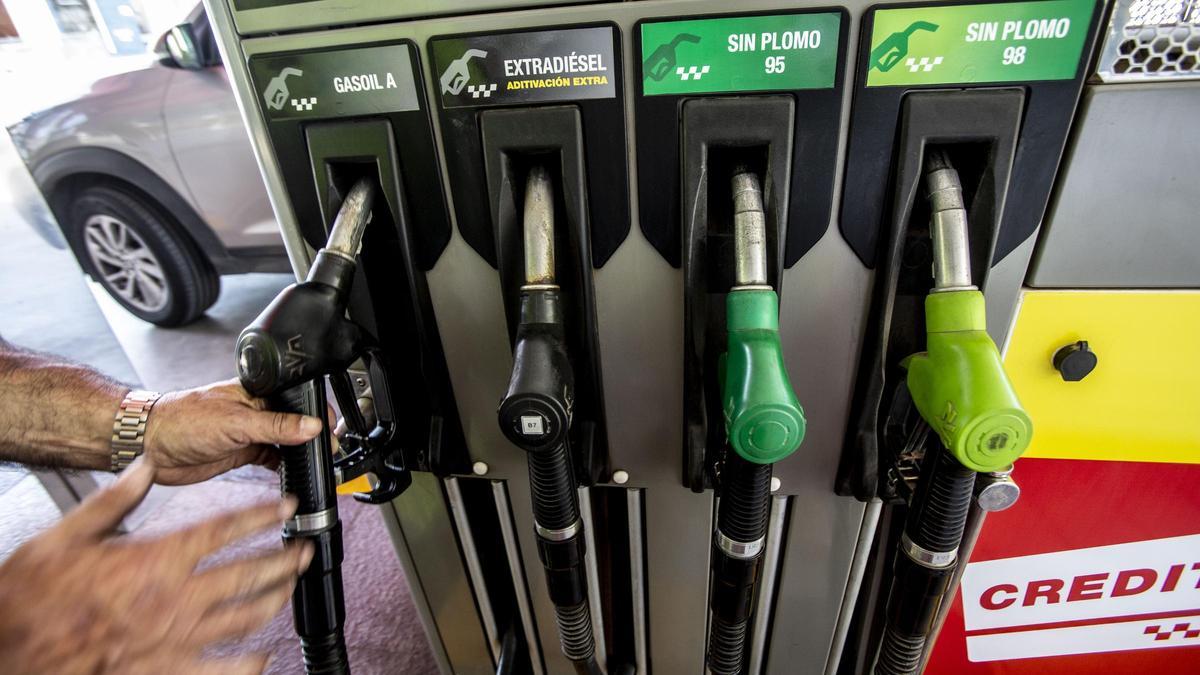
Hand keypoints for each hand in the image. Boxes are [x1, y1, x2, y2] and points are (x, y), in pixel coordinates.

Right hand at [0, 460, 312, 673]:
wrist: (10, 651)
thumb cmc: (33, 597)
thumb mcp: (67, 535)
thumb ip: (113, 499)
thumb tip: (146, 466)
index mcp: (155, 559)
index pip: (224, 529)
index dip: (261, 514)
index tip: (284, 505)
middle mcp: (174, 598)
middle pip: (248, 573)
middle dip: (284, 558)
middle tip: (305, 548)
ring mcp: (175, 638)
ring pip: (245, 617)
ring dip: (276, 599)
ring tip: (292, 586)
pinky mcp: (168, 670)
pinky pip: (223, 669)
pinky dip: (251, 663)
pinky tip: (266, 655)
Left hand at [143, 379, 323, 485]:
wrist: (147, 445)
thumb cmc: (181, 420)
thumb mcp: (235, 422)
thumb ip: (275, 425)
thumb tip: (310, 426)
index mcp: (257, 394)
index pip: (297, 402)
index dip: (316, 417)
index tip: (330, 435)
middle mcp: (255, 412)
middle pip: (294, 423)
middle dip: (312, 437)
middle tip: (326, 453)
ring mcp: (248, 434)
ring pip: (285, 443)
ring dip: (298, 453)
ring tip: (314, 465)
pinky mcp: (240, 453)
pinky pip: (270, 459)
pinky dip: (283, 467)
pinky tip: (291, 474)